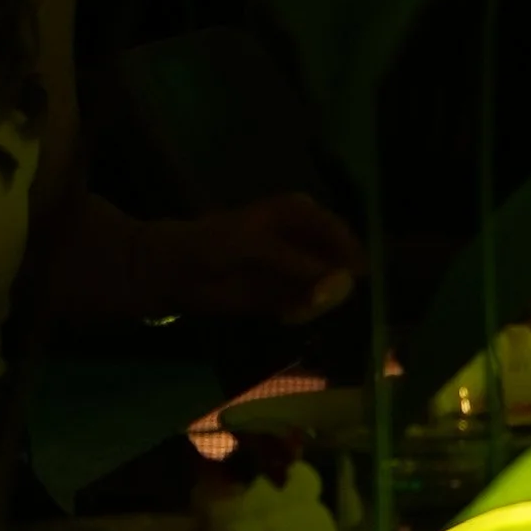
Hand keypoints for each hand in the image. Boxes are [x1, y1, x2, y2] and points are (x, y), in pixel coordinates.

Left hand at [147, 194, 365, 325]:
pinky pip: (308, 306)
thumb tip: (336, 280)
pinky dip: (302, 313)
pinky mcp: (288, 295)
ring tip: (293, 311)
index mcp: (300, 214)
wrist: (175, 272)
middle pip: (340, 263)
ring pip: (327, 287)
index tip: (355, 279)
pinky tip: (285, 316)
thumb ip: (294, 261)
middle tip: (316, 301)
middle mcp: (307, 239)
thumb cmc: (212, 243)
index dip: (350, 254)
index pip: (339, 232)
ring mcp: (299, 269)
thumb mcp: (253, 245)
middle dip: (333, 285)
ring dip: (316, 302)